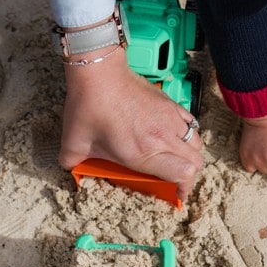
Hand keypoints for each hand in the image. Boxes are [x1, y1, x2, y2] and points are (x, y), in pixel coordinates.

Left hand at [60, 48, 203, 198]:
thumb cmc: (88, 106)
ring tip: (176, 159)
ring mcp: (169, 119)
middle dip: (189, 176)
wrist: (99, 73)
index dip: (184, 188)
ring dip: (189, 155)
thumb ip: (72, 162)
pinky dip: (188, 134)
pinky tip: (174, 136)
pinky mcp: (170, 104)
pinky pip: (191, 124)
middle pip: (195, 162)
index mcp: (143, 152)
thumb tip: (70, 169)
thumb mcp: (74, 142)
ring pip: (196, 143)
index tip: (177, 194)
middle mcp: (162, 137)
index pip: (183, 174)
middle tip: (177, 180)